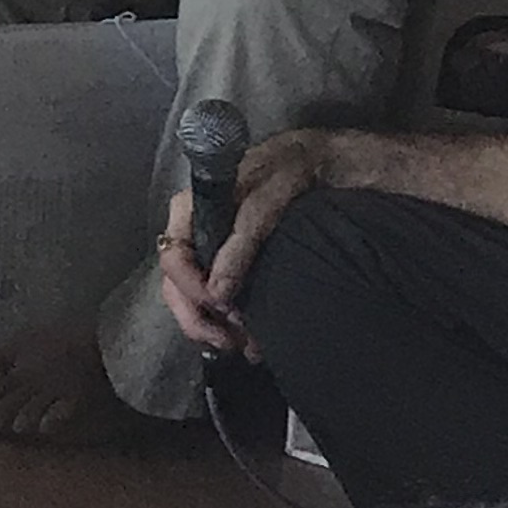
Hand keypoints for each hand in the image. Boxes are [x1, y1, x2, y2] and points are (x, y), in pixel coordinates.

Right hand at [159, 125, 347, 352]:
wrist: (335, 161)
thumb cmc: (297, 167)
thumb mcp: (272, 195)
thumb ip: (242, 240)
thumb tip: (217, 294)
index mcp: (194, 208)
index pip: (173, 255)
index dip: (189, 286)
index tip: (220, 306)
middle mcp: (200, 232)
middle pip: (178, 284)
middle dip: (199, 318)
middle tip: (229, 342)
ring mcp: (219, 251)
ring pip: (197, 298)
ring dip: (216, 327)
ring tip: (246, 346)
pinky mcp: (240, 265)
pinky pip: (223, 300)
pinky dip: (233, 325)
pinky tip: (254, 343)